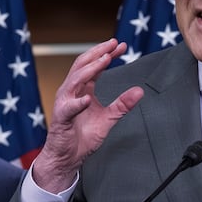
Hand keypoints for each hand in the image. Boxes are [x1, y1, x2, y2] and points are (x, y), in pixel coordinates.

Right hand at [33, 39, 143, 192]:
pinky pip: (69, 108)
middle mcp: (72, 91)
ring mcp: (65, 103)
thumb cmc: (83, 137)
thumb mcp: (108, 118)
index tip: (122, 45)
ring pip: (75, 79)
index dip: (107, 54)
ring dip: (90, 69)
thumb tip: (140, 91)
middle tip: (113, 43)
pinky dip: (78, 103)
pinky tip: (88, 99)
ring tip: (105, 60)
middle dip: (98, 53)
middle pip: (83, 65)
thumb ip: (122, 104)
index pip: (94, 66)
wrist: (68, 157)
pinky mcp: (61, 118)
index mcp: (82, 89)